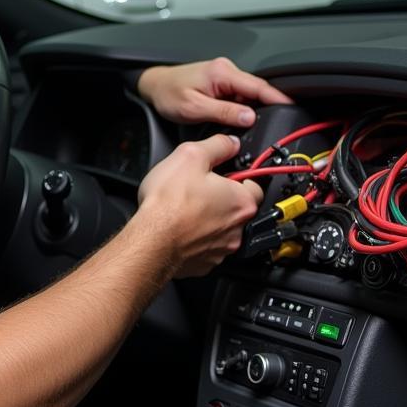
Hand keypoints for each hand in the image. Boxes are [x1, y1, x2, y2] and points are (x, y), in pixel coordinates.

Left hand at [137, 57, 291, 127]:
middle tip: (280, 123)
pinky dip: (244, 108)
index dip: (277, 97)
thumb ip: (224, 112)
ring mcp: (224, 76)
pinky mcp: (221, 83)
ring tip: (260, 125)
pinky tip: (243, 120)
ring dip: (255, 108)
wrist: (153, 86)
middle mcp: (226, 70)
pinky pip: (239, 96)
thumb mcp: (195, 108)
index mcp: (222, 72)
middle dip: (268, 106)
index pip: (257, 85)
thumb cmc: (169, 93)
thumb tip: (249, 117)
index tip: (292, 107)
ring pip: (248, 94)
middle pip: (256, 90)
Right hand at [137, 133, 262, 276]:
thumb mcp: (191, 155)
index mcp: (241, 201)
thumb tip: (229, 143)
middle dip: (222, 197)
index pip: (256, 184)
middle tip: (200, 188)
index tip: (226, 172)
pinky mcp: (205, 264)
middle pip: (238, 207)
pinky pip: (206, 247)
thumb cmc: (168, 204)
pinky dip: (196, 238)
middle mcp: (237, 229)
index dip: (240, 174)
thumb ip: (217, 145)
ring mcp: (221, 250)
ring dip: (209, 219)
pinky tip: (181, 227)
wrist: (150, 241)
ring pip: (222, 229)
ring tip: (186, 208)